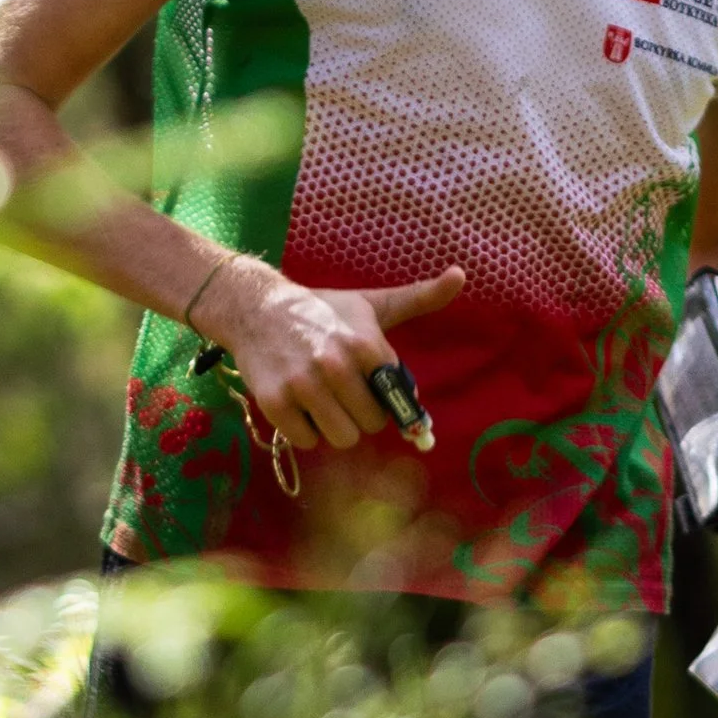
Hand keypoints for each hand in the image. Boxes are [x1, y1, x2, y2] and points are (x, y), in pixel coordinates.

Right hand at [204, 258, 465, 453]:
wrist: (256, 308)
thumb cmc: (322, 310)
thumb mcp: (371, 304)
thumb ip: (419, 298)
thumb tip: (461, 276)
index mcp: (364, 344)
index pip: (396, 399)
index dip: (385, 397)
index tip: (370, 385)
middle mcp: (334, 365)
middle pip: (370, 425)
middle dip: (360, 414)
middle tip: (343, 393)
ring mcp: (302, 385)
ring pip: (341, 438)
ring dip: (334, 426)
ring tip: (322, 400)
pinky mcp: (274, 403)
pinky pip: (306, 441)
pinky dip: (305, 430)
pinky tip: (298, 404)